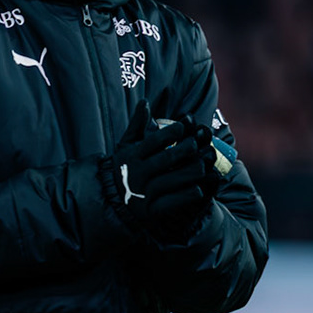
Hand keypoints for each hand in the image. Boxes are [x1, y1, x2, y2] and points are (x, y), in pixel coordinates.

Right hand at [105, 107, 212, 239]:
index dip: (171, 133)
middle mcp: (136, 175)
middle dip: (186, 149)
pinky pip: (173, 202)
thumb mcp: (126, 146)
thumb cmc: (123, 168)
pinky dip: (187, 195)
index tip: (184, 126)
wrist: (109, 200)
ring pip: (172, 180)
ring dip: (191, 171)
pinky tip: (199, 188)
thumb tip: (145, 102)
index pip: (153, 142)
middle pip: (166, 159)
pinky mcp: (150, 211)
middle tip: (198, 143)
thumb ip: (137, 125)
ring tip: (203, 164)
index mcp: (131, 157)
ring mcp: (143, 193)